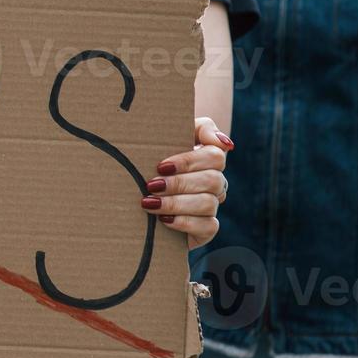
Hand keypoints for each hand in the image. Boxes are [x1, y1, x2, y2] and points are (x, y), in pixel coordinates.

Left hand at [144, 117, 229, 249]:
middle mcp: (215, 181)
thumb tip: (222, 141)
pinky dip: (185, 222)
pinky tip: (164, 220)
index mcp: (208, 158)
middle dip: (179, 183)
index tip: (161, 166)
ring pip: (208, 203)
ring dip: (176, 203)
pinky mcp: (206, 229)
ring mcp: (212, 206)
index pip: (215, 155)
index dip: (190, 161)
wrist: (135, 199)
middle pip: (212, 180)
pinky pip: (209, 227)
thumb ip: (200, 128)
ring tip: (149, 203)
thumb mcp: (168, 137)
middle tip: (151, 185)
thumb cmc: (152, 159)